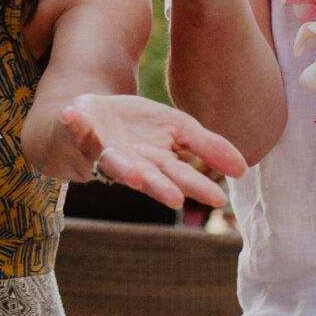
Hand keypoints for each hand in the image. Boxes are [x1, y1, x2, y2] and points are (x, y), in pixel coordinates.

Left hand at [56, 94, 247, 210]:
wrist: (91, 116)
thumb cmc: (136, 127)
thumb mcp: (177, 128)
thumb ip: (207, 146)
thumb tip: (244, 169)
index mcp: (157, 162)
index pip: (180, 175)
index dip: (196, 185)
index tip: (218, 199)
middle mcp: (132, 163)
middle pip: (150, 176)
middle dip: (162, 187)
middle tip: (178, 199)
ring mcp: (104, 151)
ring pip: (114, 164)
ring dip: (123, 168)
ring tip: (133, 175)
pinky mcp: (80, 136)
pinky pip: (76, 129)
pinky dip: (74, 123)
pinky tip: (71, 115)